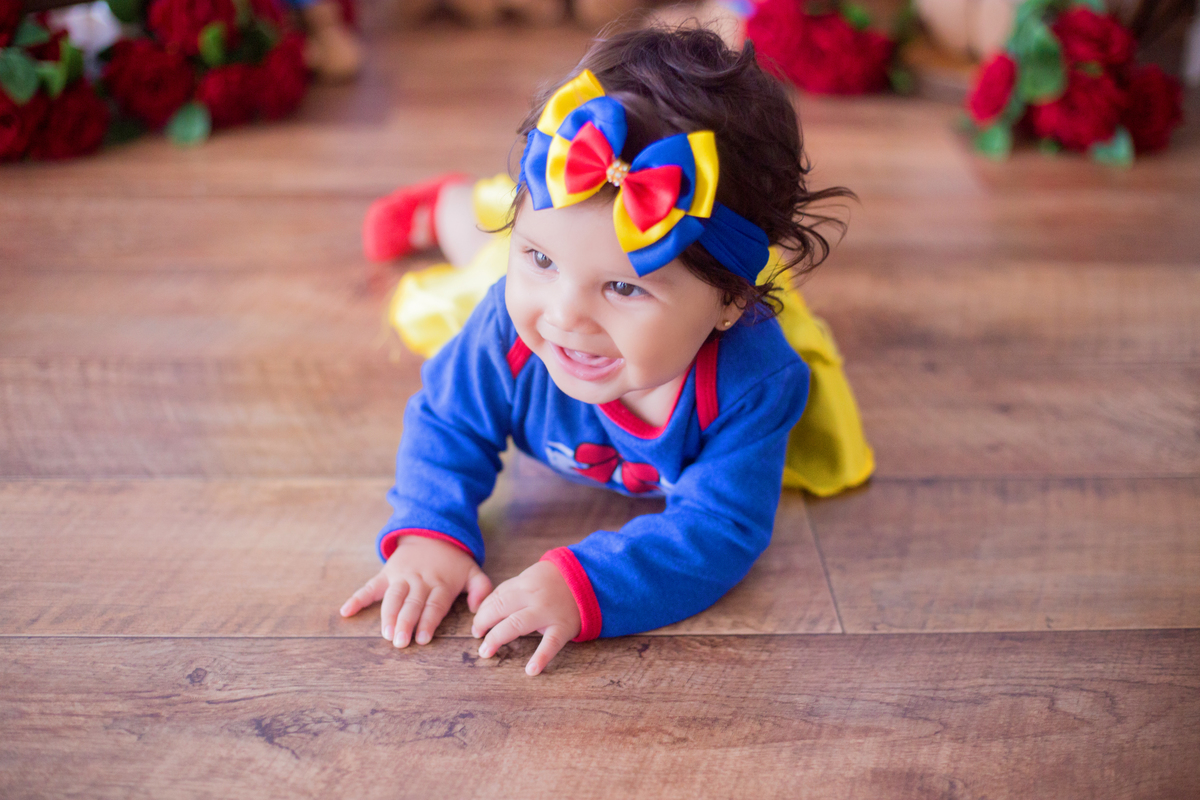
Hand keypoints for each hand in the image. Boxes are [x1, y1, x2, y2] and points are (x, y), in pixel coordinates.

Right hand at [339, 536, 492, 647]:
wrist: (433, 531)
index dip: (428, 622)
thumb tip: (477, 609)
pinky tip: (346, 611)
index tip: (422, 639)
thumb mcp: (473, 570)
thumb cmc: (454, 560)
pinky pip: (370, 586)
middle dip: (405, 623)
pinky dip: (357, 598)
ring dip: (388, 615)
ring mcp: (401, 577)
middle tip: (400, 642)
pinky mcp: (386, 574)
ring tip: (385, 633)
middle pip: (412, 604)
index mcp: (441, 584)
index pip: (434, 606)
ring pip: (393, 597)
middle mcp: (420, 581)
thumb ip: (480, 589)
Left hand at [471, 560, 580, 675]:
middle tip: (477, 637)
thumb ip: (511, 591)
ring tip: (486, 651)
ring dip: (497, 638)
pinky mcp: (563, 627)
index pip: (496, 598)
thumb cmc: (554, 582)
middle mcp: (533, 597)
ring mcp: (548, 612)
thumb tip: (485, 609)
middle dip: (484, 624)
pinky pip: (550, 644)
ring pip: (516, 625)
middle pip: (500, 610)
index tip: (477, 624)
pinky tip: (531, 670)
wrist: (588, 580)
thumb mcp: (531, 577)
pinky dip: (541, 657)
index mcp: (524, 584)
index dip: (482, 612)